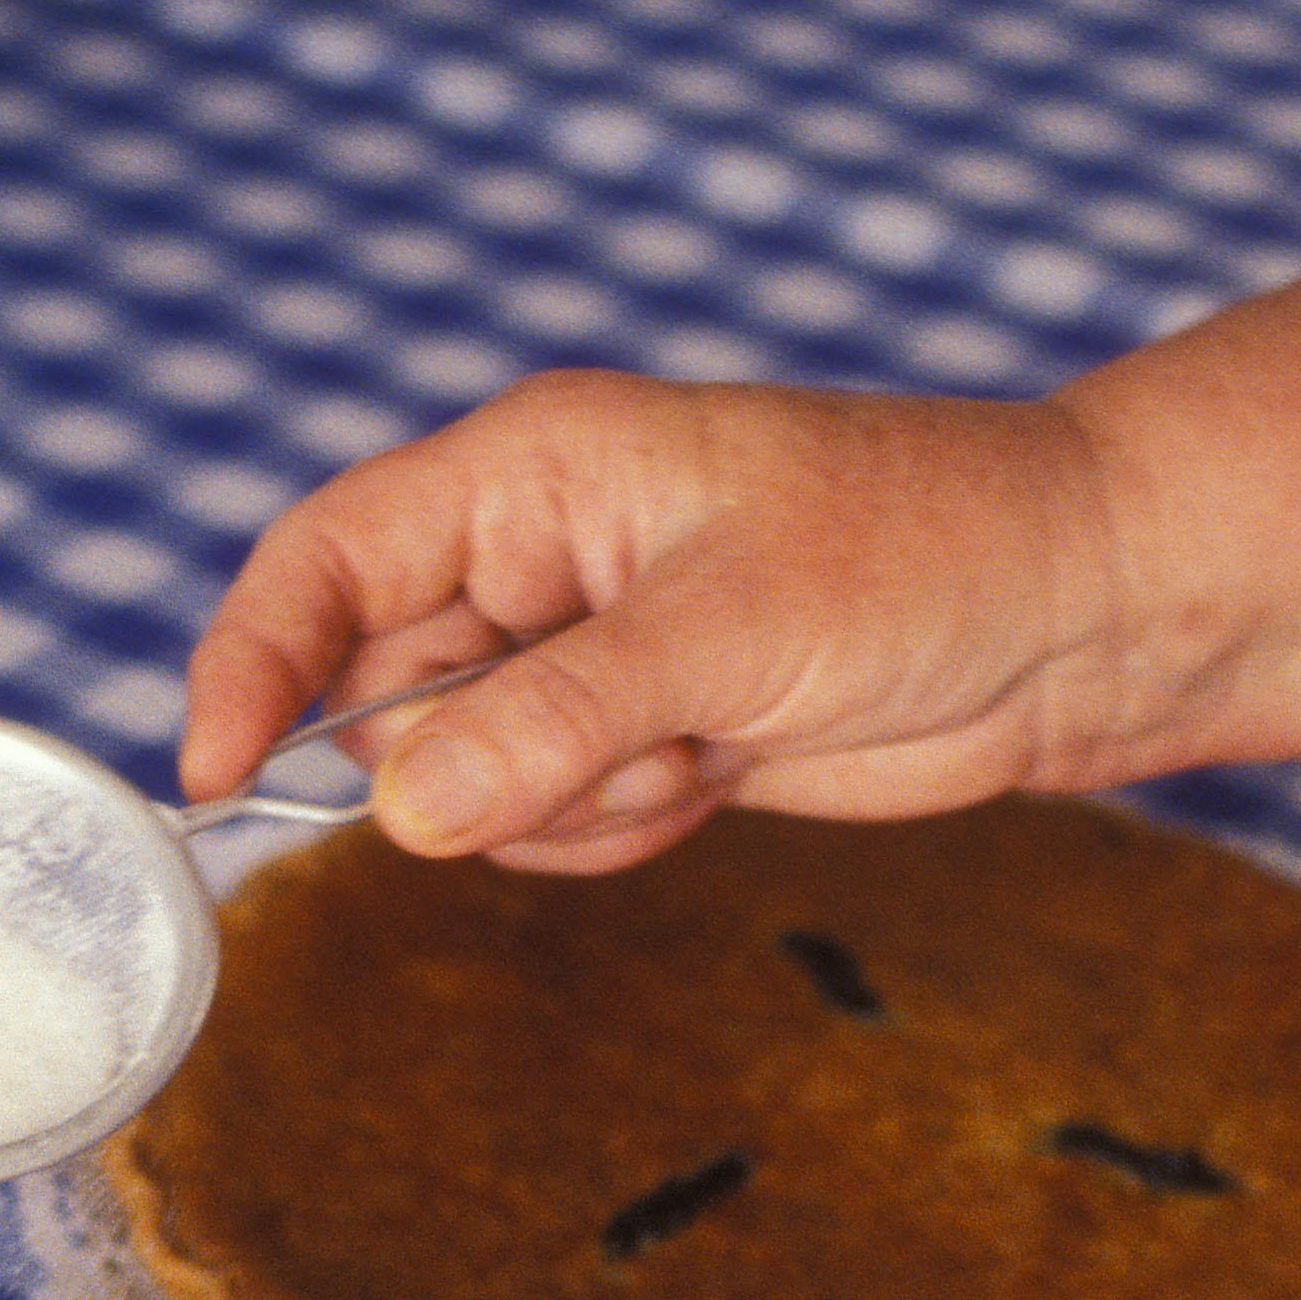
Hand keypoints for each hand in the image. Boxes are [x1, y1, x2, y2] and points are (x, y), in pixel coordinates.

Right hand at [177, 373, 1130, 870]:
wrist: (1078, 615)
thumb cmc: (926, 555)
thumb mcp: (729, 634)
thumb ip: (555, 721)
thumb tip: (404, 811)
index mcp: (533, 471)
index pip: (326, 560)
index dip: (254, 662)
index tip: (222, 779)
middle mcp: (539, 554)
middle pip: (384, 689)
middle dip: (469, 759)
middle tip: (620, 747)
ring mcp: (586, 652)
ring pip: (464, 778)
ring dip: (561, 804)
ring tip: (697, 751)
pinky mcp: (641, 734)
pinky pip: (549, 818)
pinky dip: (613, 828)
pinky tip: (718, 779)